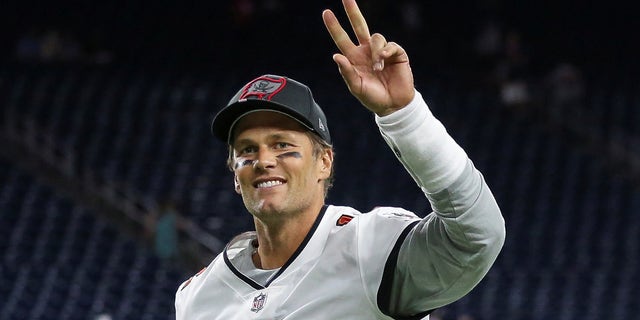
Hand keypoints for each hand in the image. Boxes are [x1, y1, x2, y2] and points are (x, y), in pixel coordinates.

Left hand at [323, 0, 414, 115]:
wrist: (393, 105)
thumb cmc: (373, 98)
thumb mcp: (356, 87)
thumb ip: (346, 72)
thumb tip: (336, 55)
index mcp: (354, 58)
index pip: (342, 39)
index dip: (335, 26)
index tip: (326, 12)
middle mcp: (367, 51)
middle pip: (359, 25)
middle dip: (353, 11)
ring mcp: (382, 51)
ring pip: (376, 37)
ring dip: (376, 52)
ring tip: (378, 69)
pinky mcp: (396, 53)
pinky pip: (390, 45)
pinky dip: (386, 52)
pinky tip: (384, 62)